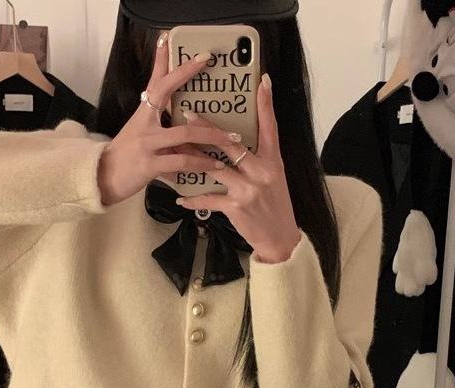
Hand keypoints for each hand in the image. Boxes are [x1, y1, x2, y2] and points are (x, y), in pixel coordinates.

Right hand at [97, 35, 242, 206]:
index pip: (154, 81)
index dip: (162, 59)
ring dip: (211, 136)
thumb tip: (182, 117)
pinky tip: (215, 166)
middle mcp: (144, 123)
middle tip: (207, 61)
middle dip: (186, 74)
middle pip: (166, 92)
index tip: (167, 38)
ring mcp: (146, 143)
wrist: (103, 179)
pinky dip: (201, 164)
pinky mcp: (150, 165)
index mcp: (142, 113)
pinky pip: (182, 162)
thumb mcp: (140, 132)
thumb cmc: (125, 156)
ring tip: (232, 139)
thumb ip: (160, 123)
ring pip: (184, 134)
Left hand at [175, 74, 301, 263]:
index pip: (269, 127)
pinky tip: (180, 197)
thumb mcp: (274, 178)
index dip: (266, 104)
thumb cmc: (274, 207)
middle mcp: (261, 172)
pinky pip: (209, 199)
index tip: (261, 81)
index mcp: (272, 161)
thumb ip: (260, 160)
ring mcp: (248, 189)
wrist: (279, 239)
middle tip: (188, 115)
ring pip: (215, 168)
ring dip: (193, 159)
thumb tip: (240, 143)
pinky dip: (193, 199)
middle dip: (208, 129)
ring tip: (175, 150)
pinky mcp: (236, 207)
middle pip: (231, 144)